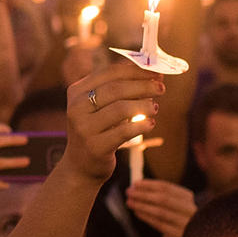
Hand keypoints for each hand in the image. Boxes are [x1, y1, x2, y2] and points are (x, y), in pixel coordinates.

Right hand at [62, 61, 161, 181]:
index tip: (156, 72)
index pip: (109, 73)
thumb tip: (149, 71)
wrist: (80, 165)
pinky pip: (124, 132)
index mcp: (77, 91)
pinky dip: (141, 126)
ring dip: (144, 105)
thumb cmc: (96, 130)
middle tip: (161, 87)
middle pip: (116, 88)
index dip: (135, 70)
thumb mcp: (98, 106)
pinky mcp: (95, 147)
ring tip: (156, 108)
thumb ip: (117, 88)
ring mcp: (84, 128)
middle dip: (143, 85)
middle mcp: (76, 107)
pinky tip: (150, 124)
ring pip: (121, 108)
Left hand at [125, 179, 196, 236]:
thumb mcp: (170, 203)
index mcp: (187, 196)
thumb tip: (136, 186)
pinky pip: (160, 224)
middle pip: (163, 198)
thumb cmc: (172, 216)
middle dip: (144, 194)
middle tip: (129, 192)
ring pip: (160, 212)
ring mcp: (186, 223)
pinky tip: (137, 212)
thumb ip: (156, 194)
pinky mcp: (179, 235)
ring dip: (142, 206)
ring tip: (130, 202)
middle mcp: (189, 208)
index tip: (135, 184)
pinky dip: (147, 217)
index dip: (149, 185)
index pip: (166, 187)